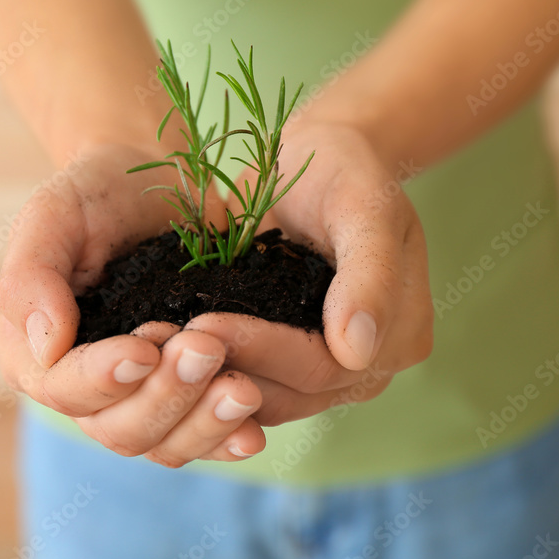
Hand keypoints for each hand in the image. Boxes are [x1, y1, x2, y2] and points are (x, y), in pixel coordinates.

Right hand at [0, 143, 265, 466]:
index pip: (65, 389)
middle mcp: (88, 389)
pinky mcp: (189, 395)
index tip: (144, 346)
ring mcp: (142, 397)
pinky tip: (254, 431)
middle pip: (120, 428)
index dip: (103, 378)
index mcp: (39, 355)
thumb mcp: (53, 215)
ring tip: (242, 389)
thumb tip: (46, 344)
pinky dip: (227, 437)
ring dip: (204, 422)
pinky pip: (204, 437)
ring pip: (165, 444)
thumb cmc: (98, 194)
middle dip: (165, 396)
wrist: (163, 183)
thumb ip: (32, 275)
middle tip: (206, 348)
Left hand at [185, 123, 432, 425]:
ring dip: (208, 379)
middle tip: (162, 340)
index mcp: (402, 335)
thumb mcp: (365, 207)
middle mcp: (368, 368)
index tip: (203, 322)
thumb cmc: (347, 171)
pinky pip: (246, 385)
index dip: (265, 350)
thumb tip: (357, 350)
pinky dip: (206, 373)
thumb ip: (370, 274)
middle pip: (294, 390)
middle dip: (228, 365)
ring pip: (265, 398)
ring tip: (155, 347)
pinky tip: (164, 349)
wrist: (321, 159)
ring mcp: (328, 373)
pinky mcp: (287, 365)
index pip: (327, 365)